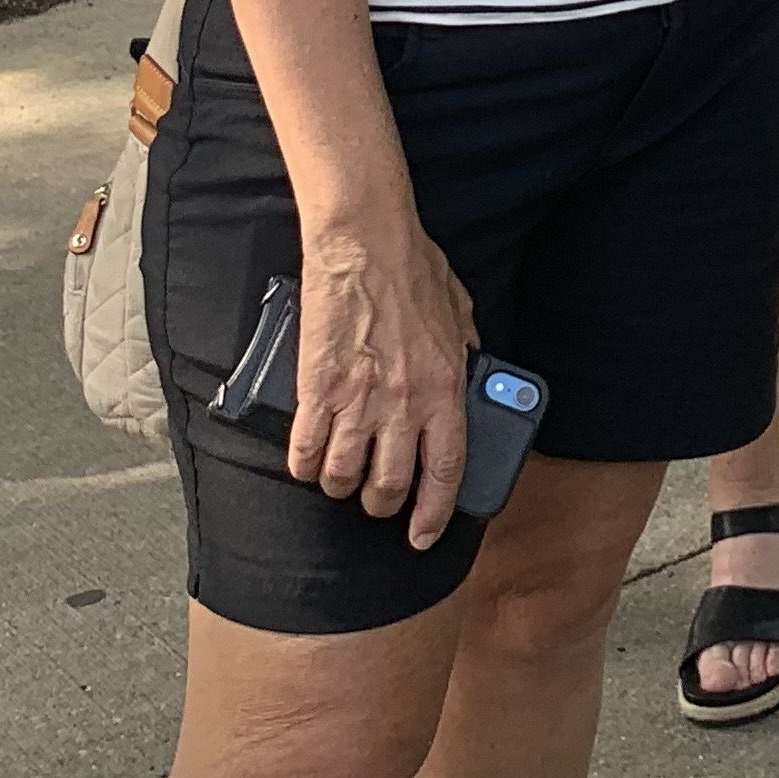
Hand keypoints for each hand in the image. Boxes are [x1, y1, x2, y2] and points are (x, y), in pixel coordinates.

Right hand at [290, 208, 476, 548]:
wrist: (365, 242)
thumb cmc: (414, 267)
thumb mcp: (460, 309)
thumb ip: (466, 347)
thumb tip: (472, 366)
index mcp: (446, 386)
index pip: (445, 472)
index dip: (434, 513)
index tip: (424, 535)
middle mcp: (405, 403)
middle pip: (391, 485)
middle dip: (382, 505)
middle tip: (376, 501)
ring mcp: (359, 399)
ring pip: (345, 478)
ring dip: (341, 488)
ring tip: (340, 479)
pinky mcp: (318, 389)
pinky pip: (307, 452)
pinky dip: (306, 465)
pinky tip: (308, 461)